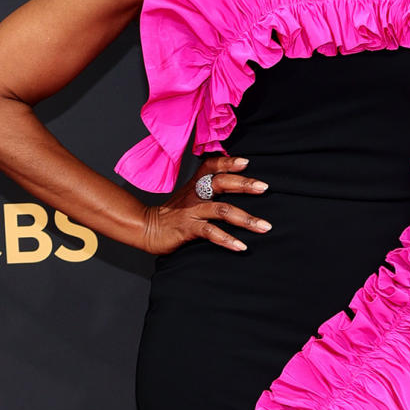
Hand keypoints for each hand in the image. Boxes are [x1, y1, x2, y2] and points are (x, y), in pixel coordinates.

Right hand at [140, 155, 271, 254]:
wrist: (145, 228)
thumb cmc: (171, 214)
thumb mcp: (188, 196)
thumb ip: (206, 188)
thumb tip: (231, 183)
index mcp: (195, 184)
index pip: (212, 166)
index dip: (228, 162)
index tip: (246, 162)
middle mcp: (195, 194)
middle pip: (221, 182)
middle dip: (244, 184)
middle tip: (264, 187)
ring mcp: (191, 211)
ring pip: (222, 210)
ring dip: (246, 219)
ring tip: (264, 226)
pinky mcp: (187, 228)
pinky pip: (211, 232)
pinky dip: (227, 239)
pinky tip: (241, 246)